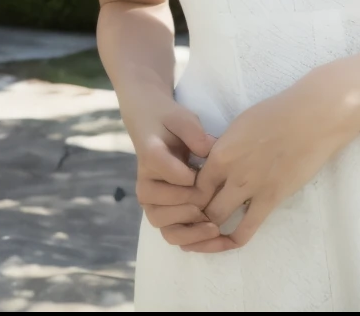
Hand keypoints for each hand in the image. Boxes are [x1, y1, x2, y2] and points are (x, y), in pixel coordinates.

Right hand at [123, 98, 221, 247]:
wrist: (151, 124)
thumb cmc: (169, 121)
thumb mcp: (182, 118)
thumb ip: (193, 132)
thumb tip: (209, 149)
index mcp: (150, 156)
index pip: (169, 172)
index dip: (190, 179)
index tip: (205, 177)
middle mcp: (146, 183)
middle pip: (160, 210)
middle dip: (188, 210)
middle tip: (210, 206)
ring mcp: (152, 201)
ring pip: (165, 227)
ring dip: (190, 232)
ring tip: (214, 227)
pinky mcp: (161, 210)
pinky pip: (174, 234)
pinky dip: (192, 241)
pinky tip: (214, 238)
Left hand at [184, 75, 357, 252]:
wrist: (312, 117)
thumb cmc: (277, 114)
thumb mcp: (238, 126)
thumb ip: (223, 147)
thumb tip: (213, 161)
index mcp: (218, 151)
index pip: (189, 183)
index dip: (186, 195)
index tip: (190, 200)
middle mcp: (228, 171)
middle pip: (197, 202)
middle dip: (192, 214)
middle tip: (196, 219)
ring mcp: (249, 187)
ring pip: (215, 218)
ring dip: (208, 228)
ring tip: (209, 231)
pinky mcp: (271, 199)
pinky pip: (246, 230)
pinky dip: (232, 239)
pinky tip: (229, 240)